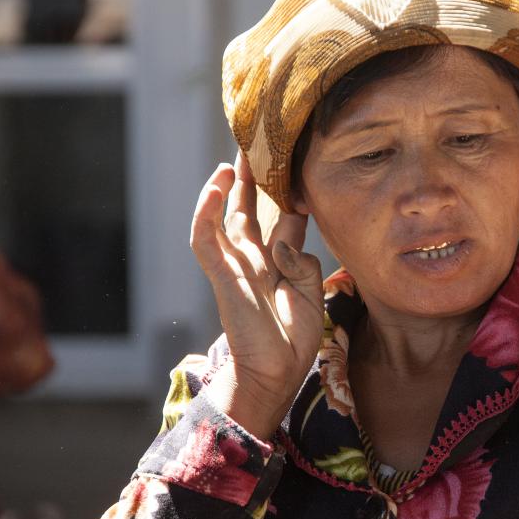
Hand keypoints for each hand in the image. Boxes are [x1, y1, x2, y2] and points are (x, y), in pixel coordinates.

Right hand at [189, 152, 323, 437]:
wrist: (276, 373)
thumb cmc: (293, 337)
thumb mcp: (311, 293)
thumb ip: (303, 262)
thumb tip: (288, 240)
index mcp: (278, 263)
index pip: (283, 217)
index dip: (289, 191)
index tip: (299, 162)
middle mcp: (254, 258)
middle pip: (250, 209)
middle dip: (253, 178)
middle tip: (257, 145)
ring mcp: (235, 265)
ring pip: (224, 216)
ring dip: (226, 188)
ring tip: (232, 158)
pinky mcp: (222, 275)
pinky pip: (206, 239)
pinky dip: (207, 211)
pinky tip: (216, 188)